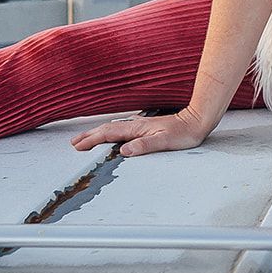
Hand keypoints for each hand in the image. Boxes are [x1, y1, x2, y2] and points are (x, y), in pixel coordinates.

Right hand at [70, 106, 215, 157]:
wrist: (196, 122)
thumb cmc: (183, 133)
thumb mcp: (164, 142)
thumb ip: (144, 145)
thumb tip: (123, 150)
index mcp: (137, 128)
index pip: (109, 133)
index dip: (92, 140)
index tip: (78, 146)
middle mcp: (136, 125)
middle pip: (107, 129)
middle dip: (90, 135)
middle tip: (74, 143)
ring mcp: (141, 125)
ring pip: (114, 129)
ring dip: (99, 133)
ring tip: (87, 138)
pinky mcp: (147, 127)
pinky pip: (123, 130)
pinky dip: (112, 132)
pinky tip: (114, 134)